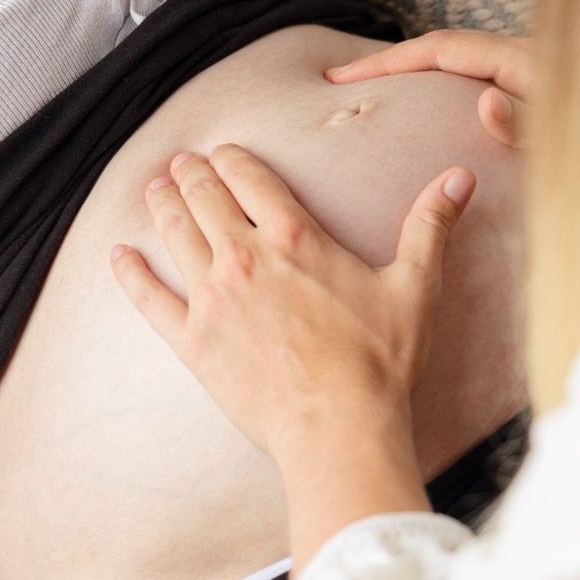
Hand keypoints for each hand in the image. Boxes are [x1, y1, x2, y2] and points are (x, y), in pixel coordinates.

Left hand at [110, 146, 475, 465]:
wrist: (338, 429)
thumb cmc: (380, 362)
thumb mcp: (415, 287)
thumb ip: (431, 226)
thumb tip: (461, 177)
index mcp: (296, 237)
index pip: (250, 176)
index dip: (232, 157)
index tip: (223, 151)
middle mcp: (245, 257)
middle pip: (204, 197)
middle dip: (190, 173)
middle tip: (181, 163)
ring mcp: (212, 298)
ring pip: (174, 233)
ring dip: (160, 205)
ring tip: (153, 189)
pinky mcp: (193, 340)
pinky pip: (149, 298)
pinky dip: (129, 273)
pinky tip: (117, 255)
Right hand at [325, 29, 531, 147]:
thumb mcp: (562, 138)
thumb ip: (529, 123)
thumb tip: (488, 100)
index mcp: (523, 58)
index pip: (438, 49)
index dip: (386, 62)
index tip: (340, 78)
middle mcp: (523, 55)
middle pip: (442, 49)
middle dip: (391, 63)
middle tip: (343, 82)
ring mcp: (531, 70)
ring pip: (459, 63)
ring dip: (416, 74)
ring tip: (377, 93)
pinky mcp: (537, 88)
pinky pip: (476, 78)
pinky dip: (442, 89)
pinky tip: (430, 110)